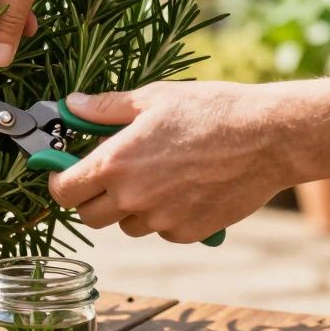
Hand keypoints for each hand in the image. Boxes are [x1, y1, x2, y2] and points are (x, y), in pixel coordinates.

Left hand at [47, 81, 290, 243]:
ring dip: (129, 209)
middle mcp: (132, 197)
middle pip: (89, 216)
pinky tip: (183, 189)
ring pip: (126, 226)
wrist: (269, 137)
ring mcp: (161, 219)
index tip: (66, 171)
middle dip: (91, 198)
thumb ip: (105, 108)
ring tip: (154, 178)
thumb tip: (71, 106)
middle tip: (108, 177)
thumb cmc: (211, 110)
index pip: (62, 191)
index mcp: (115, 163)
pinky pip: (161, 231)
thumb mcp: (152, 98)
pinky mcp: (188, 232)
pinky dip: (164, 217)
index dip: (59, 181)